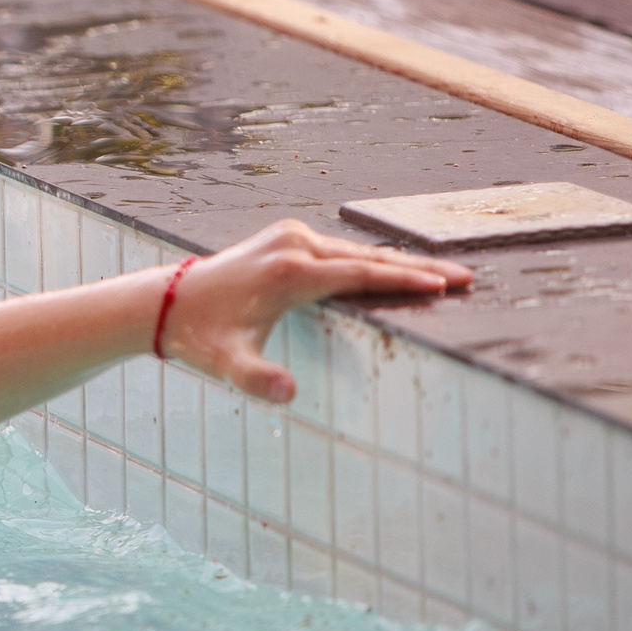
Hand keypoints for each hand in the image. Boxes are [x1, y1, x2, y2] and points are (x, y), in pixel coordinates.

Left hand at [160, 220, 471, 403]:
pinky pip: (337, 248)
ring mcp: (287, 237)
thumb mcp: (226, 364)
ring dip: (395, 261)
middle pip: (366, 258)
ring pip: (354, 250)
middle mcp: (291, 246)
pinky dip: (367, 259)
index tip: (445, 285)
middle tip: (465, 276)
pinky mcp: (283, 236)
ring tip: (441, 273)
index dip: (405, 280)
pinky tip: (392, 268)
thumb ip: (256, 380)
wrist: (166, 303)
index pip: (361, 275)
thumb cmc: (201, 336)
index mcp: (289, 274)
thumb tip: (287, 394)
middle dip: (416, 268)